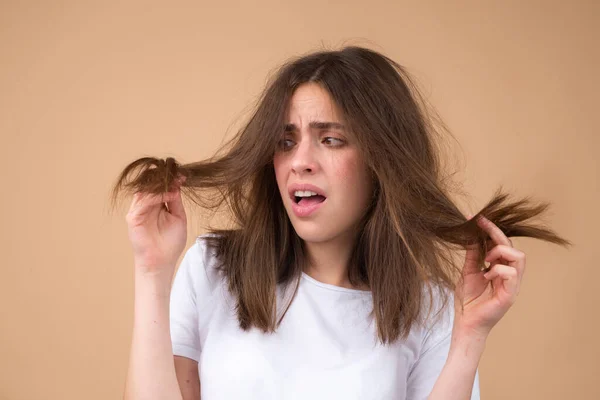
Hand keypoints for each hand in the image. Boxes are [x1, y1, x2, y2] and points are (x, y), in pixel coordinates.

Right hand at [126, 175, 187, 275]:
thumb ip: (175, 201)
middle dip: (165, 180)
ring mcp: (138, 211)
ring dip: (160, 186)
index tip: (183, 176)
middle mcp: (146, 206)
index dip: (171, 181)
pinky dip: (156, 196)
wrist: (162, 261)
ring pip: (146, 191)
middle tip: (178, 174)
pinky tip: (169, 195)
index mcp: (156, 205)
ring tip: (174, 182)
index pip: (161, 188)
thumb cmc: (171, 242)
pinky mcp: (133, 218)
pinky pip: (143, 202)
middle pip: (151, 187)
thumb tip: (177, 184)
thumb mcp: (178, 217)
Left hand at [453, 214, 525, 336]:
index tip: (476, 218)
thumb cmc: (467, 301)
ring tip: (485, 260)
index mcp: (498, 268)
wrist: (465, 323)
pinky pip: (512, 273)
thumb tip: (471, 234)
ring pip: (518, 257)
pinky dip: (498, 269)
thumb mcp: (468, 271)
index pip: (500, 244)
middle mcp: (508, 274)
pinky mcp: (511, 294)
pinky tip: (486, 276)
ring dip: (500, 252)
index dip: (490, 230)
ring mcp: (512, 284)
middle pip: (511, 246)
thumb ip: (473, 254)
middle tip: (480, 223)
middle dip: (496, 232)